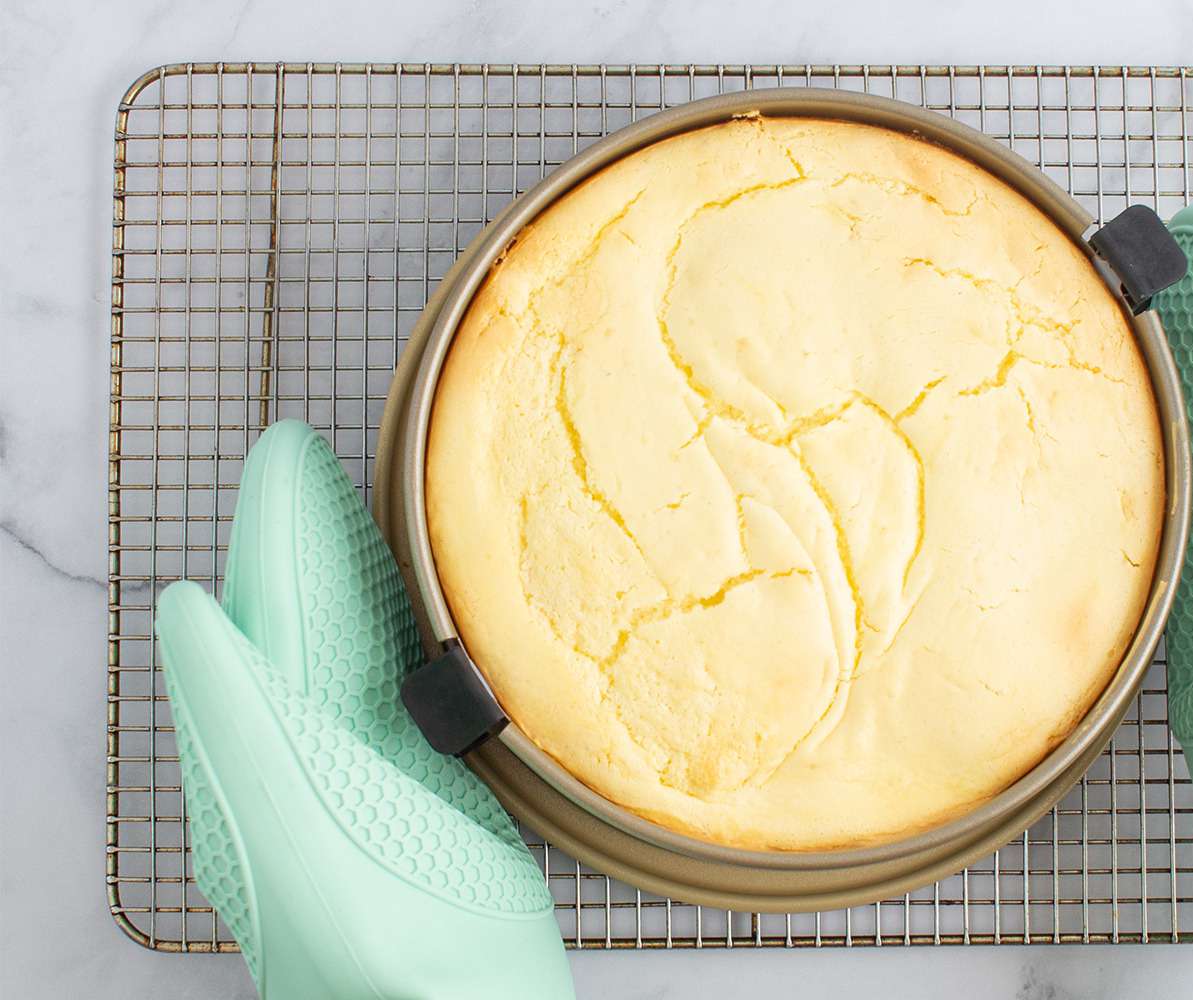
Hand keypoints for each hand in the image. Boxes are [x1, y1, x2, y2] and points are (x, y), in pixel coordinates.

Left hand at [156, 421, 573, 998]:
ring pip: (352, 644)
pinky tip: (422, 603)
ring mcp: (365, 775)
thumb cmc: (384, 967)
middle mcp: (306, 757)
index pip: (263, 612)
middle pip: (304, 618)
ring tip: (362, 502)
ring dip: (355, 566)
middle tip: (316, 456)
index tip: (284, 452)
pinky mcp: (428, 796)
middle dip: (305, 534)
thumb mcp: (298, 844)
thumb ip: (241, 728)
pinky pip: (406, 685)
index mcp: (267, 757)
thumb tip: (187, 611)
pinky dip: (407, 624)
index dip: (270, 530)